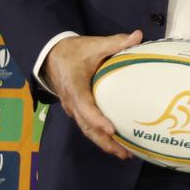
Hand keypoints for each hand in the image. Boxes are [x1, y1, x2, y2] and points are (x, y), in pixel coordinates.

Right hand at [44, 30, 142, 159]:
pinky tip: (116, 142)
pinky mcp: (77, 110)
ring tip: (124, 154)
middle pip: (87, 127)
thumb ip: (115, 42)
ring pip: (87, 130)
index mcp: (75, 88)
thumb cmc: (73, 52)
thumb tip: (138, 35)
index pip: (85, 107)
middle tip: (124, 153)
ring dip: (104, 143)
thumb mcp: (93, 45)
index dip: (98, 119)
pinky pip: (88, 126)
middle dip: (105, 141)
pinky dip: (101, 136)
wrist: (52, 55)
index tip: (112, 130)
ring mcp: (73, 108)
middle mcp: (72, 103)